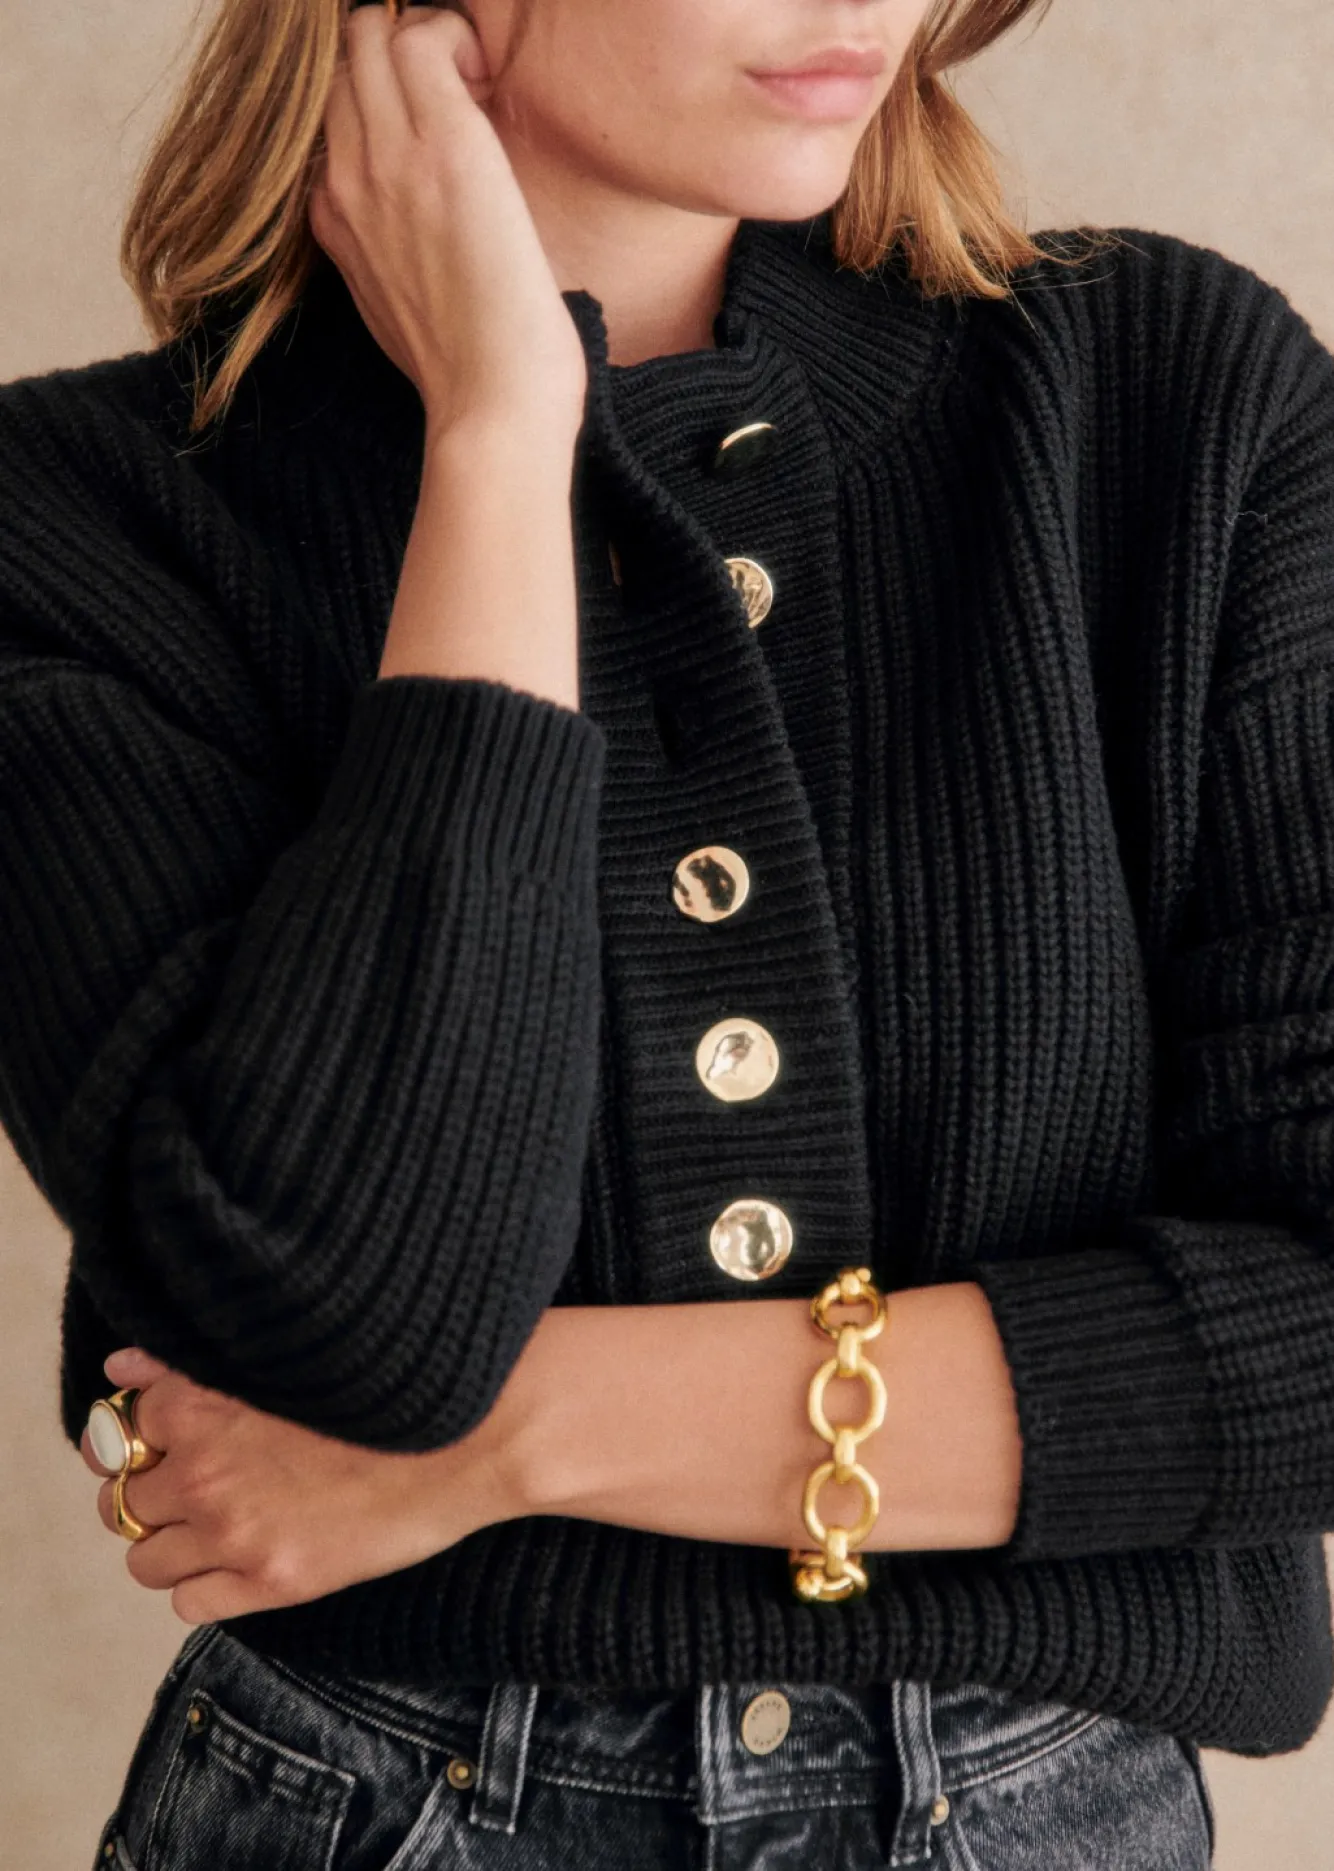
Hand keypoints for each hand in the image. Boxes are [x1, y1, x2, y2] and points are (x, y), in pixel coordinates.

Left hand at [80, 1347, 509, 1623]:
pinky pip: (189, 1603)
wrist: (470, 1430)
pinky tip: (245, 1559)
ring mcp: (233, 1531)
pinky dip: (205, 1585)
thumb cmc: (385, 1377)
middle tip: (201, 1485)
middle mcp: (201, 1469)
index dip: (140, 1442)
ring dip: (171, 1543)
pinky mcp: (272, 1581)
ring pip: (146, 1559)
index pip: (116, 1435)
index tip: (166, 1444)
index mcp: (197, 1403)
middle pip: (122, 1501)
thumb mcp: (278, 1353)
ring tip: (221, 1525)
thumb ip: (184, 1364)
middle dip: (152, 1494)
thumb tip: (118, 1368)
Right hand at [308, 2, 587, 439]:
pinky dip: (453, 37)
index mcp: (333, 218)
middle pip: (338, 64)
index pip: (330, 116)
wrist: (491, 404)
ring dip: (423, 37)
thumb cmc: (469, 374)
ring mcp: (388, 159)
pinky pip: (420, 38)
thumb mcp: (398, 311)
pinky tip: (485, 83)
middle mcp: (346, 180)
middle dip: (390, 52)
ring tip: (471, 84)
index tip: (428, 120)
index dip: (376, 97)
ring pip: (369, 37)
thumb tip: (411, 233)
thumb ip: (386, 256)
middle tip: (454, 87)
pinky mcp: (444, 144)